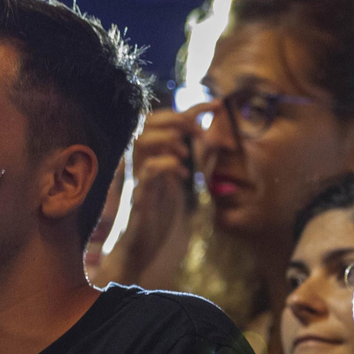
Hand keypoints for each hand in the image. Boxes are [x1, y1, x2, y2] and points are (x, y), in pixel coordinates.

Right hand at [106, 105, 212, 280]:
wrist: (138, 248)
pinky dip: (166, 166)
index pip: (162, 120)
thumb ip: (178, 160)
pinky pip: (147, 173)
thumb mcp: (171, 181)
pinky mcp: (139, 198)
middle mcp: (139, 162)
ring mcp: (137, 178)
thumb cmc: (155, 214)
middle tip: (199, 132)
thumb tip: (200, 141)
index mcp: (148, 156)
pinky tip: (181, 173)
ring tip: (185, 152)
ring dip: (167, 140)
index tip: (216, 105)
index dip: (189, 109)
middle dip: (176, 120)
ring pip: (142, 142)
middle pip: (146, 123)